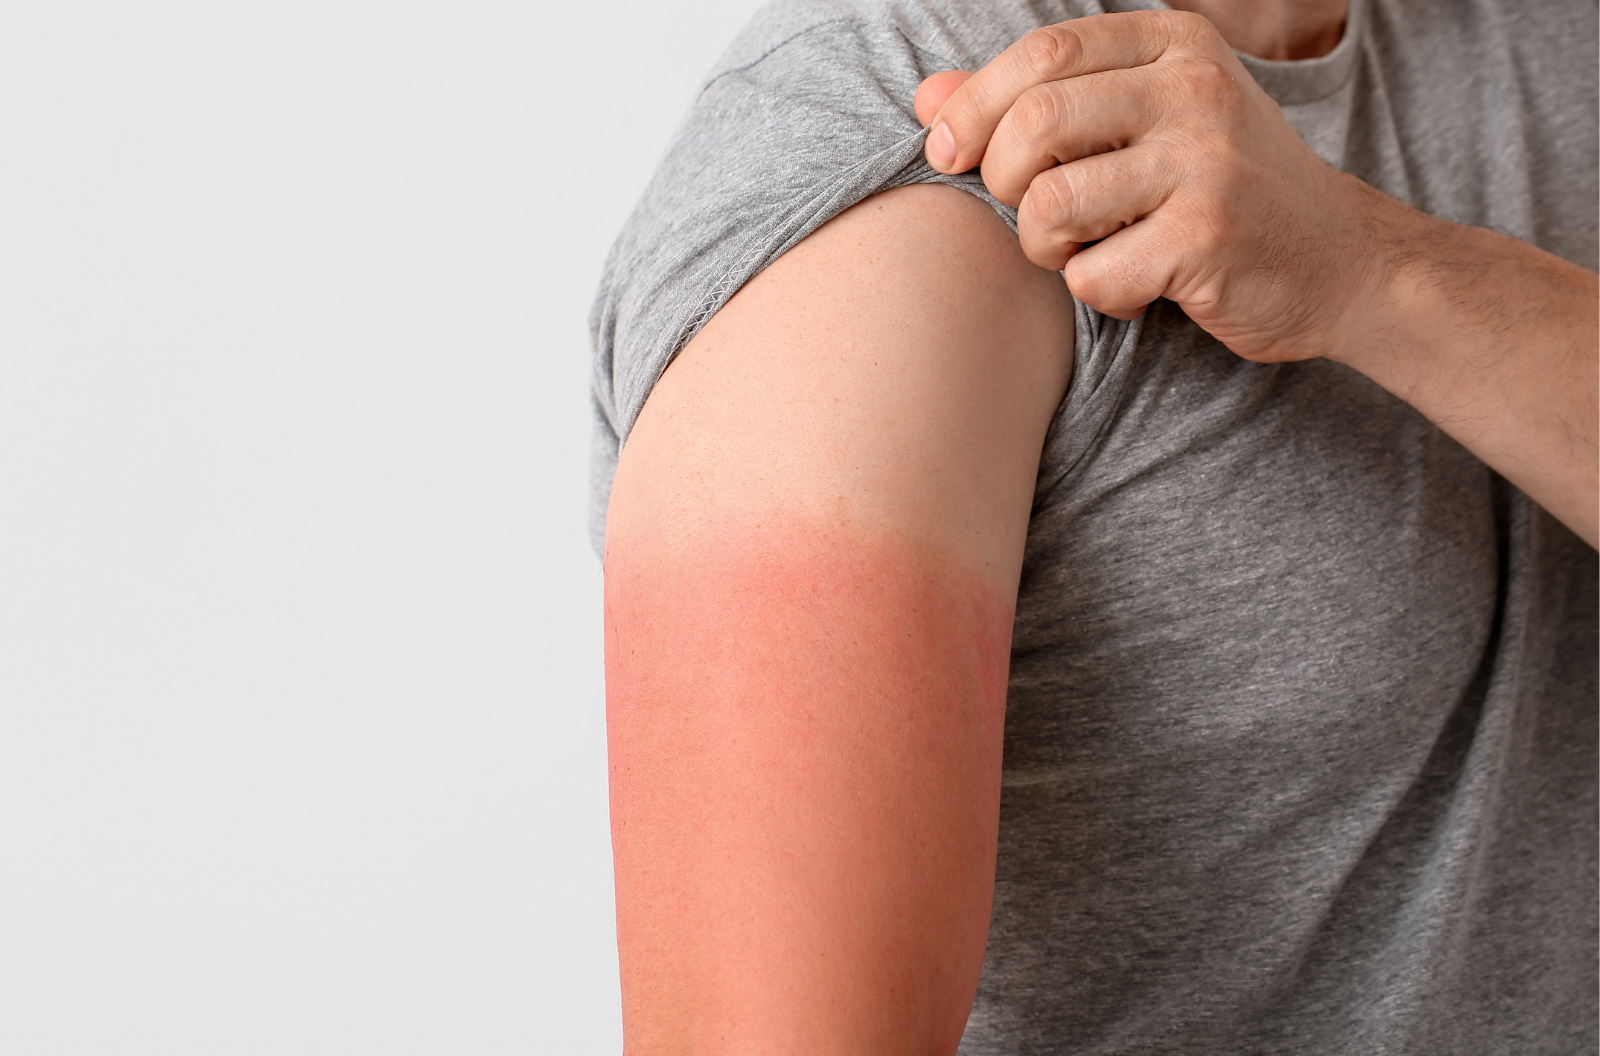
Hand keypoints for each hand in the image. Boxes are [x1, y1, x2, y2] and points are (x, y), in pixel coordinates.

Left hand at [914, 11, 1386, 362]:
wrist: (1341, 263)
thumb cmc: (1218, 191)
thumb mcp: (1138, 125)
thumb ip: (1036, 104)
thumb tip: (927, 97)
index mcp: (1174, 43)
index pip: (1041, 53)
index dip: (975, 106)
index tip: (949, 153)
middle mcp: (1194, 88)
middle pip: (1034, 123)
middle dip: (1002, 182)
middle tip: (1030, 215)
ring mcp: (1206, 161)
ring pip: (1050, 203)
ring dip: (1043, 247)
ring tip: (1082, 253)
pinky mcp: (1207, 237)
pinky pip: (1091, 274)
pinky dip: (1096, 293)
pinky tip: (1133, 286)